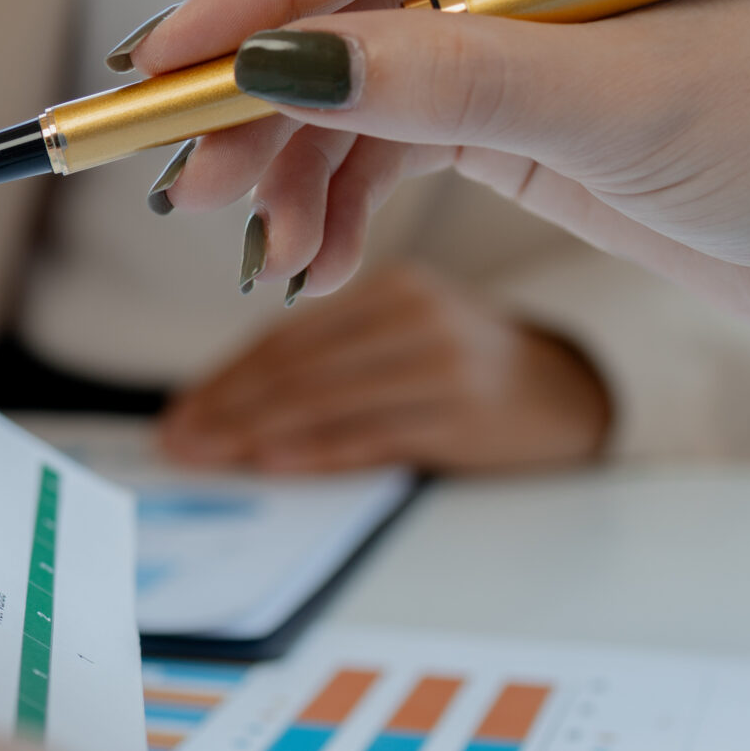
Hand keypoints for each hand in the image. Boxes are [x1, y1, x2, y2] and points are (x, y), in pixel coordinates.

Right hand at [134, 0, 749, 371]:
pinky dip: (342, 194)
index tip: (170, 63)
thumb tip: (282, 70)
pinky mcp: (514, 89)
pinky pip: (389, 129)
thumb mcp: (631, 104)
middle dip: (266, 97)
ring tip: (263, 249)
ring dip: (296, 163)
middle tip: (185, 181)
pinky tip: (314, 256)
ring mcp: (526, 5)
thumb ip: (449, 82)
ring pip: (355, 71)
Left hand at [158, 262, 610, 471]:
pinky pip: (372, 433)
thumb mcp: (399, 342)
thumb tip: (225, 410)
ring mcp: (444, 361)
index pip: (286, 337)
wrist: (572, 396)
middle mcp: (416, 315)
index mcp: (392, 288)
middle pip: (298, 367)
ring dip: (255, 433)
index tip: (179, 412)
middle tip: (178, 443)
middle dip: (226, 408)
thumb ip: (327, 362)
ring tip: (207, 457)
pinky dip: (316, 449)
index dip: (224, 378)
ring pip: (325, 399)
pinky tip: (272, 462)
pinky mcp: (464, 410)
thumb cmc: (467, 374)